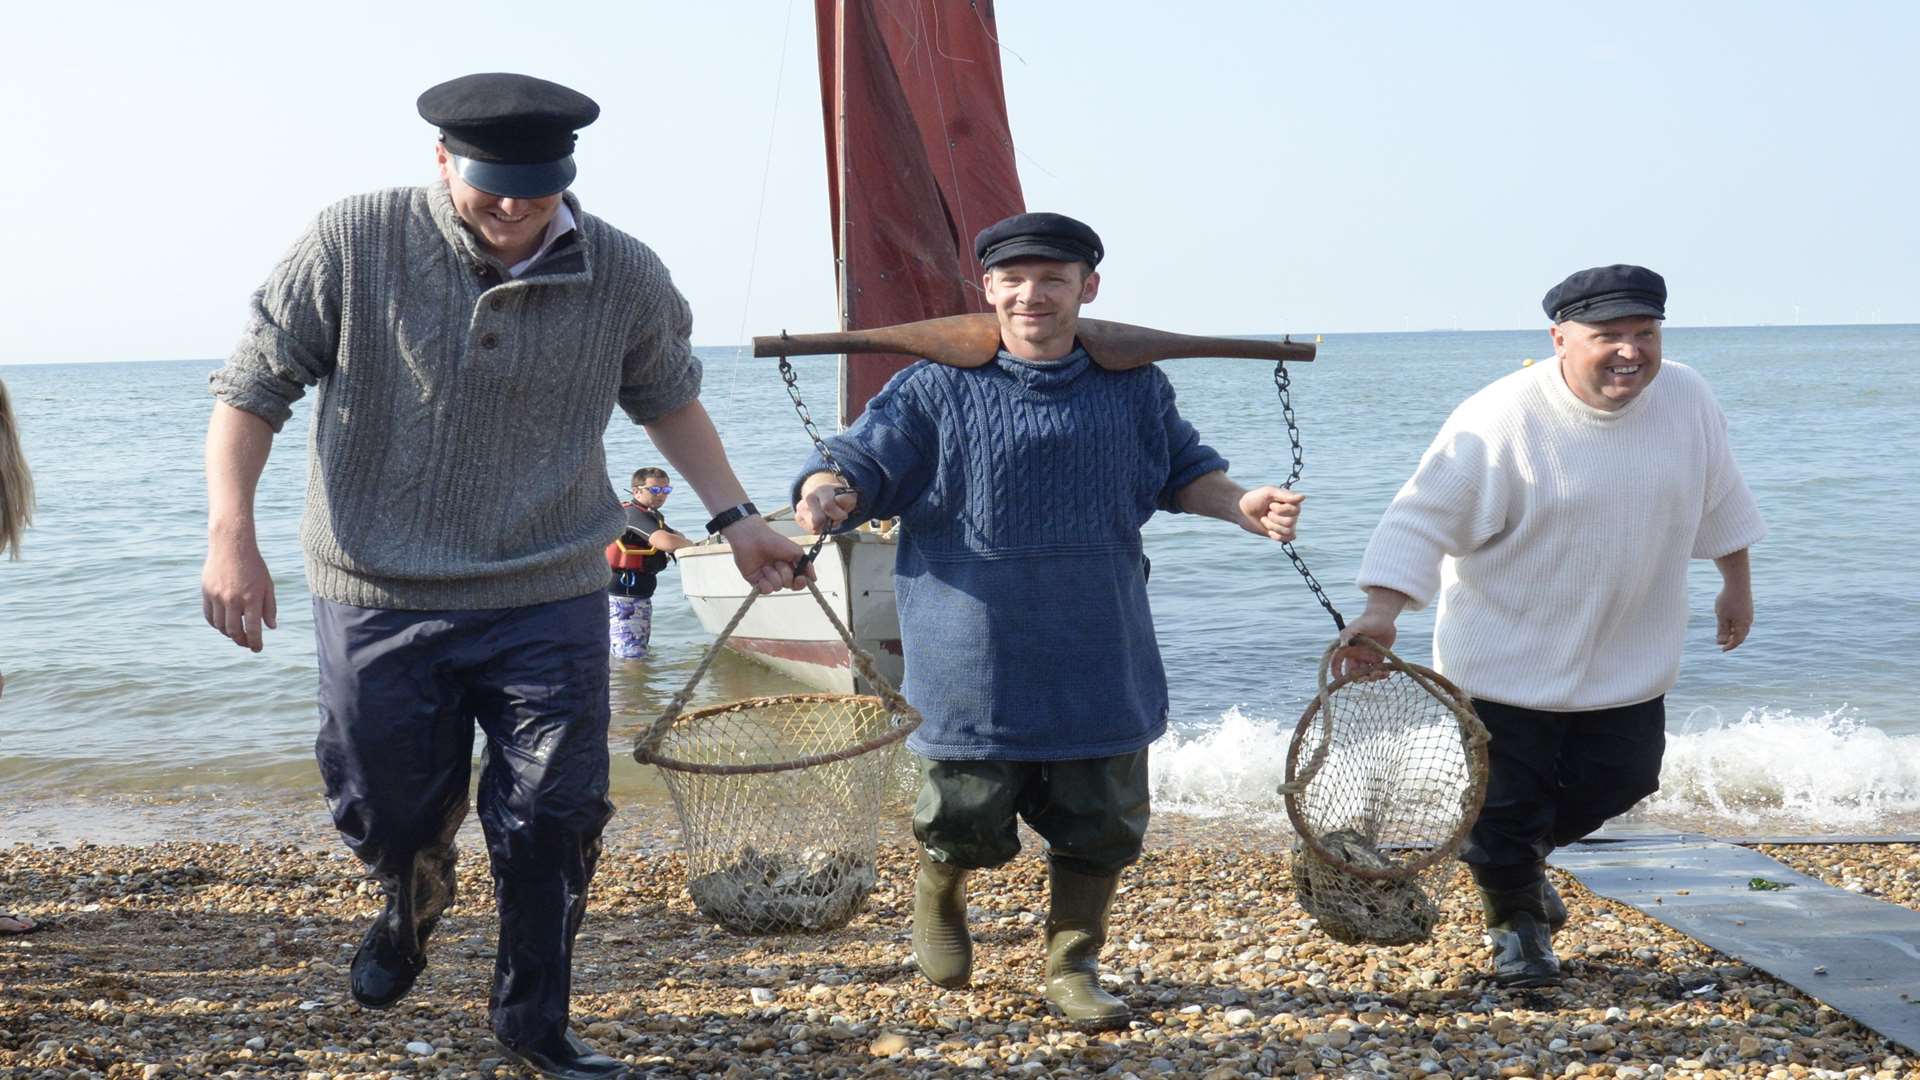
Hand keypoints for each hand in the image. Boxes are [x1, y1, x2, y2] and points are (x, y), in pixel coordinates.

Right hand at [202, 531, 276, 651]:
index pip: (253, 629)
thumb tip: (271, 627)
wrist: (231, 545)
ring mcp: (217, 596)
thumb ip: (270, 607)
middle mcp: (233, 599)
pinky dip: (216, 624)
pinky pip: (209, 616)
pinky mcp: (206, 592)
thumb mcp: (268, 585)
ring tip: (237, 634)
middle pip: (234, 631)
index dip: (255, 643)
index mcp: (251, 598)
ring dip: (228, 634)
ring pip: (220, 626)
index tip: (257, 649)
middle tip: (247, 643)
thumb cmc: (254, 566)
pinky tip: (224, 624)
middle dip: (241, 641)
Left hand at [724, 518, 811, 593]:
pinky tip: (761, 571)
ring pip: (777, 587)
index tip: (800, 578)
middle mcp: (779, 574)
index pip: (798, 582)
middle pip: (788, 585)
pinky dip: (765, 583)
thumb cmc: (774, 541)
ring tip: (766, 563)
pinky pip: (766, 590)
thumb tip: (814, 579)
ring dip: (773, 574)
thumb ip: (807, 565)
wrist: (753, 538)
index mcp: (789, 567)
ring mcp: (767, 578)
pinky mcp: (756, 582)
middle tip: (777, 561)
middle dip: (785, 573)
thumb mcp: (796, 551)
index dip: (800, 583)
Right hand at [795, 481, 858, 534]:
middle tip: (834, 517)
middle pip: (817, 520)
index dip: (838, 515)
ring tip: (827, 518)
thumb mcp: (847, 496)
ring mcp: (801, 507)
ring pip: (814, 527)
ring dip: (824, 526)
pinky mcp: (798, 517)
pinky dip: (819, 528)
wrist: (822, 494)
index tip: (844, 515)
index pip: (827, 506)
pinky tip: (821, 521)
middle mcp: (808, 498)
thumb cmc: (837, 498)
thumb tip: (838, 501)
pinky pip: (811, 530)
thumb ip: (847, 499)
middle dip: (830, 522)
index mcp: (821, 490)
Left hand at [1236, 485, 1303, 541]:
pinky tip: (1268, 529)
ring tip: (1265, 519)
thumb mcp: (1269, 492)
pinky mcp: (1281, 534)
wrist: (1242, 510)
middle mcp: (1293, 514)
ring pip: (1287, 531)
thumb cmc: (1256, 498)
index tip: (1271, 503)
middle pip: (1290, 522)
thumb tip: (1303, 497)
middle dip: (1274, 518)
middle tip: (1267, 512)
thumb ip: (1285, 495)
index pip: (1295, 510)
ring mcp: (1287, 524)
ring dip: (1272, 526)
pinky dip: (1275, 535)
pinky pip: (1285, 539)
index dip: (1281, 509)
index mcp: (1292, 502)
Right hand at [1330, 609, 1399, 682]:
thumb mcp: (1356, 626)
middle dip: (1359, 678)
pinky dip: (1382, 675)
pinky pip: (1378, 672)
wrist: (1383, 617)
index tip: (1342, 680)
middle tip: (1368, 677)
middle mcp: (1356, 655)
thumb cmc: (1367, 620)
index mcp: (1347, 650)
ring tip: (1381, 673)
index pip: (1337, 663)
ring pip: (1366, 675)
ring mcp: (1367, 658)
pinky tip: (1386, 672)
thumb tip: (1341, 647)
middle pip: (1353, 674)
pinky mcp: (1378, 659)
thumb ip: (1347, 635)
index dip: (1337, 673)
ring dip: (1372, 678)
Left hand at [1715, 583, 1753, 651]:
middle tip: (1722, 644)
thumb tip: (1721, 643)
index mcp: (1743, 625)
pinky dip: (1734, 624)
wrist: (1738, 582)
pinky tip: (1727, 621)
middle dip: (1732, 640)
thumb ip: (1722, 630)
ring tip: (1724, 634)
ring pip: (1741, 627)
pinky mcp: (1747, 607)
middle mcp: (1749, 620)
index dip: (1730, 646)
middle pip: (1741, 635)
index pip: (1737, 640)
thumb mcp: (1722, 616)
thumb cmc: (1728, 600)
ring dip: (1733, 632)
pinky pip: (1741, 620)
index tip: (1722, 650)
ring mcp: (1749, 613)